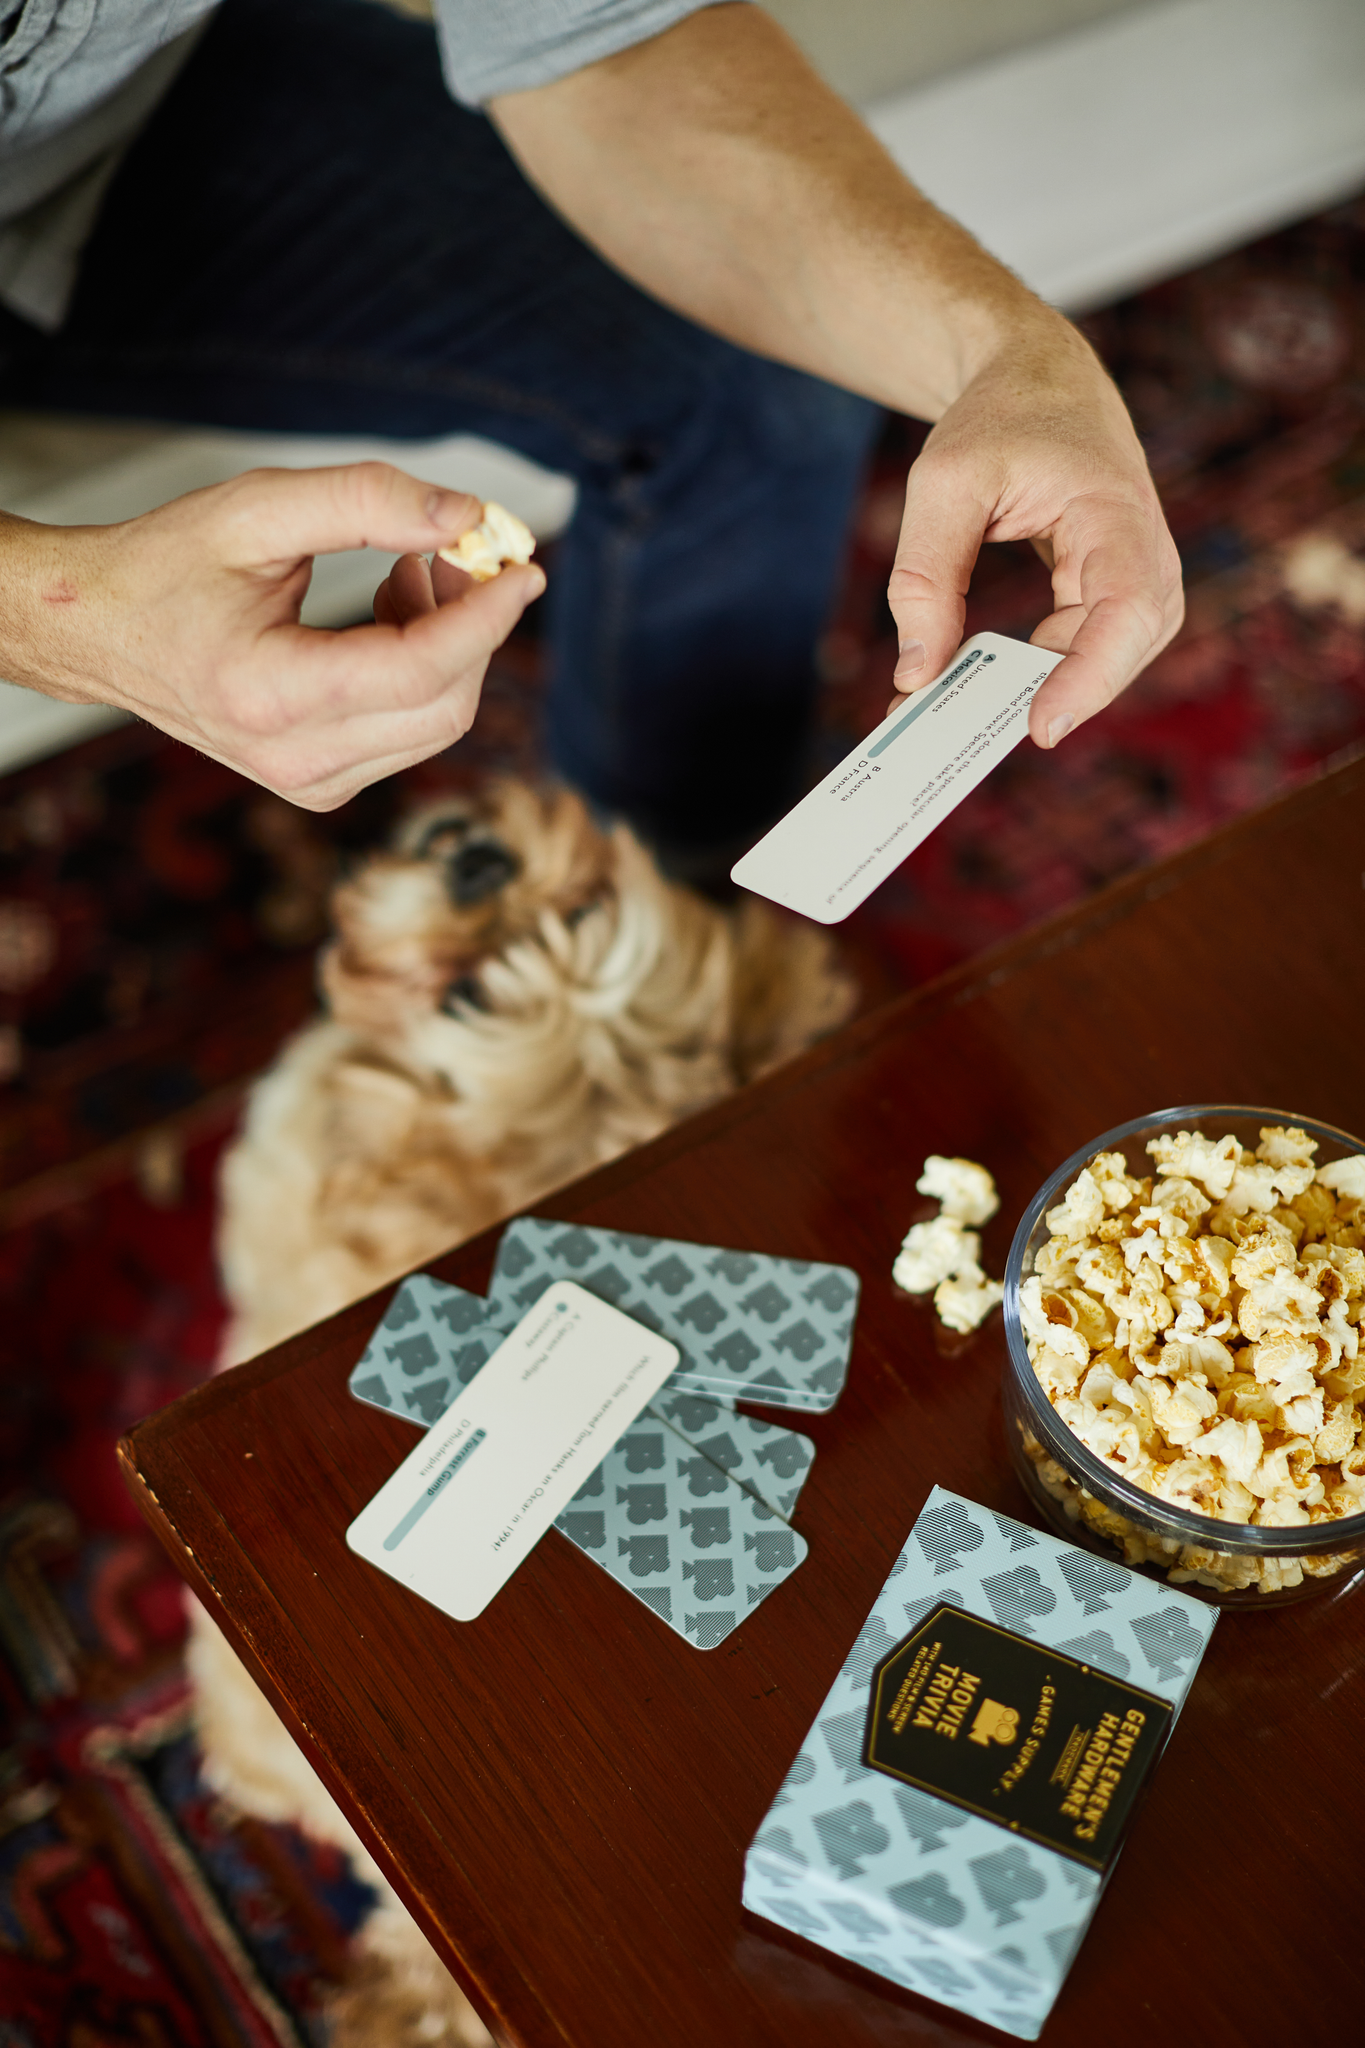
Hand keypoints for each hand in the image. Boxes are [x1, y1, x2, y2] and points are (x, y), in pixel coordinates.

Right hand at [0, 461, 545, 808]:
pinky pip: (412, 732)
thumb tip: (467, 515)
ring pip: (438, 722)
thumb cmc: (166, 569)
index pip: (419, 671)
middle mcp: (294, 759)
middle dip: (472, 623)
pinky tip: (387, 614)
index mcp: (269, 696)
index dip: (485, 617)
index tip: (525, 566)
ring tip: (404, 570)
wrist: (101, 634)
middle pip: (445, 704)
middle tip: (450, 549)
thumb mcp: (257, 510)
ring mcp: (311, 785)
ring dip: (448, 643)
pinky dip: (424, 670)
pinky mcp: (323, 785)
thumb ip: (365, 501)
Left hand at [884, 319, 1182, 747]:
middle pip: (1134, 642)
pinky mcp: (1107, 586)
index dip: (1093, 674)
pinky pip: (1086, 645)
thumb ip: (924, 579)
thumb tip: (915, 678)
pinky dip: (1040, 671)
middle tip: (986, 734)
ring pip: (1114, 653)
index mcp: (1115, 508)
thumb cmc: (995, 418)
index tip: (1041, 725)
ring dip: (1051, 686)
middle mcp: (1142, 544)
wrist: (1034, 377)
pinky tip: (985, 683)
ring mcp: (1132, 568)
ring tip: (975, 711)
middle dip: (1069, 694)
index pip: (1129, 606)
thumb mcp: (941, 483)